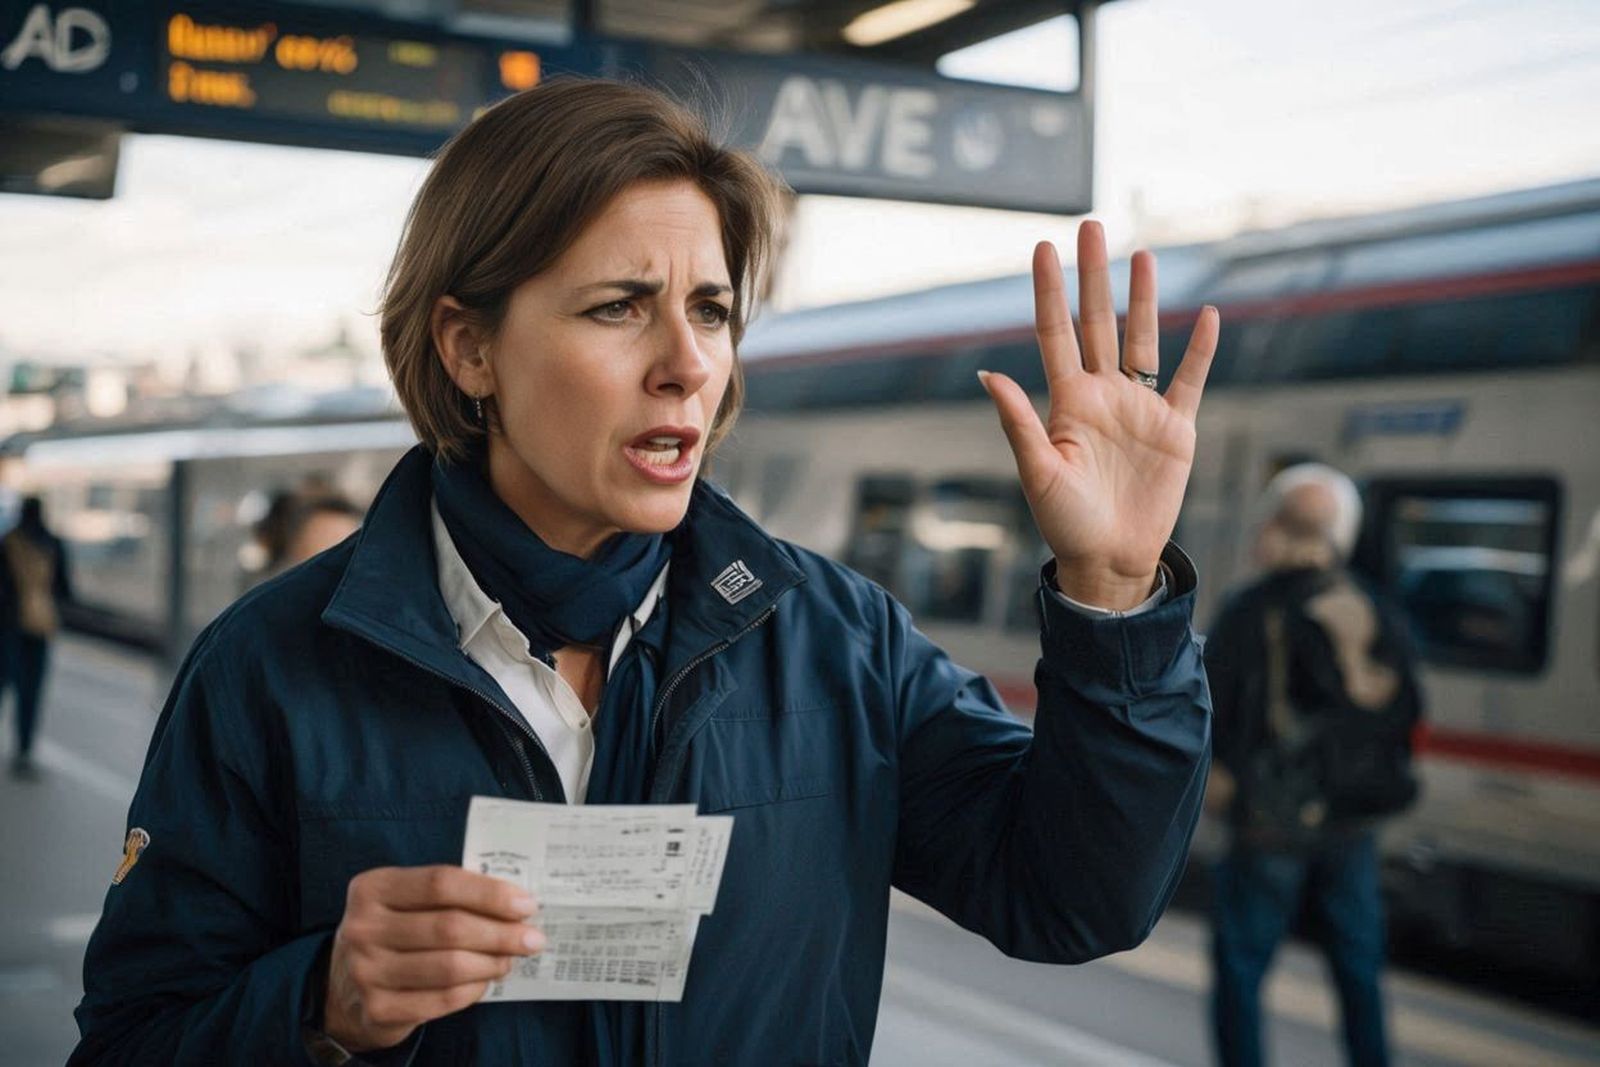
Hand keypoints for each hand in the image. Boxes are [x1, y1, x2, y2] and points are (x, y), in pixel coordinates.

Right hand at [323, 866, 543, 1052]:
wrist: (343, 988)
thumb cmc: (393, 932)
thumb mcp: (406, 901)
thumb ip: (450, 895)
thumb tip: (516, 903)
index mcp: (373, 888)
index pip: (441, 883)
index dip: (489, 893)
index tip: (526, 904)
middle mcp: (363, 927)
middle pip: (450, 927)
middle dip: (501, 933)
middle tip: (532, 938)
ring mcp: (366, 971)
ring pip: (450, 966)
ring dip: (492, 963)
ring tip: (509, 959)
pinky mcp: (377, 1010)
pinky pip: (443, 1000)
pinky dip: (473, 990)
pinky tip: (484, 981)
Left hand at [980, 222, 1218, 609]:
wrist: (1110, 559)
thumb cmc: (1065, 522)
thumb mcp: (1038, 473)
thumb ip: (1018, 422)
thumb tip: (987, 374)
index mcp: (1066, 401)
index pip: (1055, 332)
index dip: (1050, 290)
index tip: (1043, 245)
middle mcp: (1102, 394)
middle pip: (1098, 322)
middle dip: (1094, 275)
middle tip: (1092, 225)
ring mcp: (1139, 408)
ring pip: (1143, 339)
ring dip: (1143, 298)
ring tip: (1141, 253)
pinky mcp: (1175, 429)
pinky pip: (1189, 380)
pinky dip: (1201, 349)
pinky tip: (1206, 315)